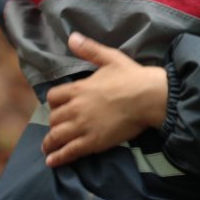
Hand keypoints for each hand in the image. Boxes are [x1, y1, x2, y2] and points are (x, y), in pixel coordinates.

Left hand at [42, 32, 168, 166]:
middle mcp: (76, 108)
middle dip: (55, 122)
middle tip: (59, 127)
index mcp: (79, 88)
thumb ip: (90, 49)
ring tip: (49, 148)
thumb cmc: (133, 77)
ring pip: (56, 137)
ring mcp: (83, 126)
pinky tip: (52, 162)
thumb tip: (72, 37)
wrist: (150, 97)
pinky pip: (69, 152)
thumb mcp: (111, 58)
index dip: (56, 102)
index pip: (54, 97)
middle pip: (53, 118)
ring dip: (50, 143)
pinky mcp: (92, 142)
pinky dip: (58, 158)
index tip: (60, 106)